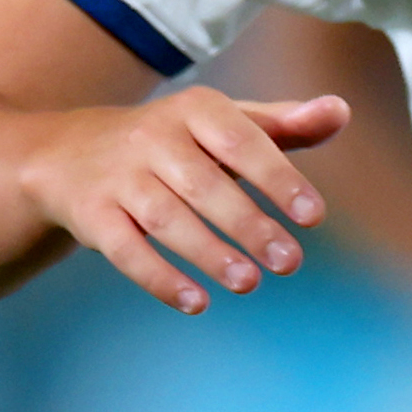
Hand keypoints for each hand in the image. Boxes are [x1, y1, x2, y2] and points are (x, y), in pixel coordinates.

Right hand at [14, 87, 350, 315]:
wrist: (69, 153)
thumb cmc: (175, 140)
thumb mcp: (225, 122)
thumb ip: (284, 124)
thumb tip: (341, 111)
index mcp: (195, 109)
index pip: (241, 141)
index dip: (278, 178)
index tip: (313, 217)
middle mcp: (152, 138)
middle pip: (205, 186)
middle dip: (249, 226)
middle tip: (290, 263)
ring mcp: (117, 177)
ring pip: (165, 219)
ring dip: (208, 253)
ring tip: (249, 282)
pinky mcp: (90, 214)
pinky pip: (123, 249)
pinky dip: (159, 277)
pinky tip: (196, 302)